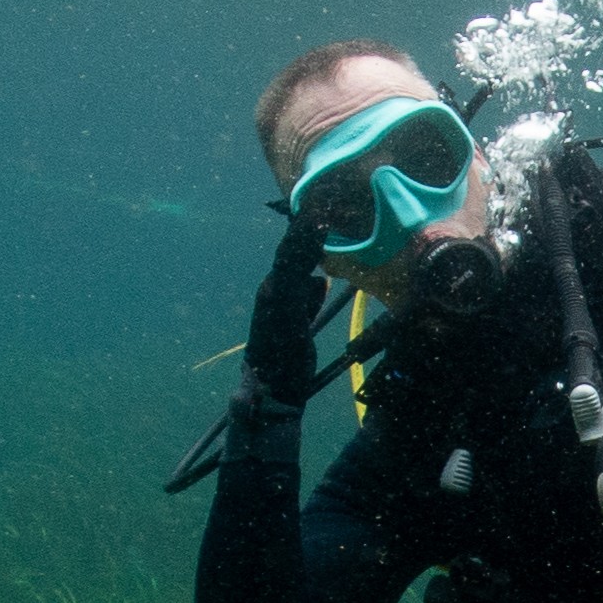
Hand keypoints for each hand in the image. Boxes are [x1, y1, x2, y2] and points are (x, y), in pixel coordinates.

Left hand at [242, 207, 333, 405]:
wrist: (273, 393)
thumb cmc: (280, 360)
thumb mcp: (289, 322)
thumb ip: (298, 293)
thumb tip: (313, 270)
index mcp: (273, 289)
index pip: (290, 251)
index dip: (305, 231)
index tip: (322, 208)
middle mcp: (275, 291)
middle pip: (293, 254)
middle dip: (309, 232)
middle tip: (328, 209)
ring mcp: (284, 305)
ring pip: (300, 269)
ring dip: (313, 249)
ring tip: (329, 228)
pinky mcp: (293, 319)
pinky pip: (305, 289)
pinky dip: (315, 275)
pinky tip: (324, 268)